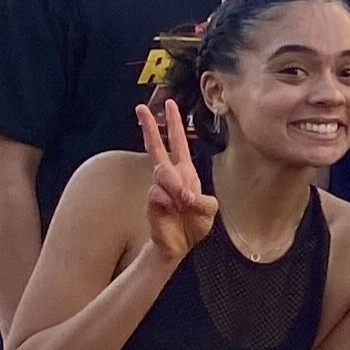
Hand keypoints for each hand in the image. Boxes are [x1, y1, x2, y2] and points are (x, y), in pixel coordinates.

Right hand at [135, 98, 216, 262]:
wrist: (179, 245)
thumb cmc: (194, 224)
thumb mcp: (209, 210)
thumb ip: (203, 200)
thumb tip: (185, 195)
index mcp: (184, 171)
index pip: (177, 142)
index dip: (174, 124)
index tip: (170, 104)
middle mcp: (169, 176)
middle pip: (156, 146)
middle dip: (150, 126)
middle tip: (141, 107)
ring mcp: (158, 187)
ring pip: (162, 174)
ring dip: (176, 187)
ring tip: (185, 201)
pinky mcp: (151, 200)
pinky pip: (158, 194)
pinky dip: (169, 203)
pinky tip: (173, 210)